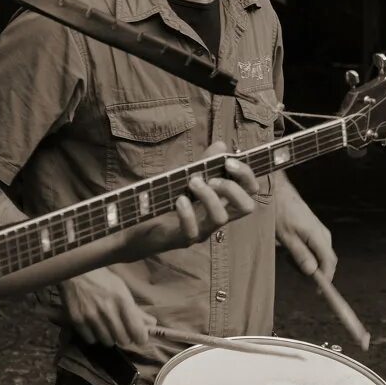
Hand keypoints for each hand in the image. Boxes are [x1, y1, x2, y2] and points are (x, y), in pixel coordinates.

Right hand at [57, 268, 154, 347]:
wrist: (75, 272)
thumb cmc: (103, 280)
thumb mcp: (123, 290)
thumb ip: (136, 309)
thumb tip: (152, 323)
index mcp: (123, 301)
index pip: (137, 331)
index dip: (140, 338)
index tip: (139, 337)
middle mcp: (108, 311)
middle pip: (123, 340)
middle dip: (125, 337)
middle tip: (123, 331)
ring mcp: (91, 317)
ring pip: (107, 342)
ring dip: (110, 337)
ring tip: (107, 327)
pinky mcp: (77, 321)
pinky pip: (91, 339)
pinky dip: (94, 336)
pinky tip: (94, 326)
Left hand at [125, 141, 258, 257]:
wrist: (136, 224)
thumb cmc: (165, 199)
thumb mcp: (186, 176)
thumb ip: (205, 163)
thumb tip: (221, 145)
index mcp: (222, 201)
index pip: (250, 191)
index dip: (246, 176)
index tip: (229, 162)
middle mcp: (216, 216)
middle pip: (246, 207)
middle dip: (233, 188)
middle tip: (213, 179)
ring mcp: (202, 230)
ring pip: (220, 218)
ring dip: (209, 196)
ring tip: (193, 182)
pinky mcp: (183, 239)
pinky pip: (192, 230)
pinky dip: (188, 213)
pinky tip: (179, 200)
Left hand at [275, 179, 336, 281]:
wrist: (277, 191)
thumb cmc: (279, 213)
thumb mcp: (285, 236)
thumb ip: (300, 254)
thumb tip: (312, 272)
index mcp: (318, 236)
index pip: (329, 263)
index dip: (325, 279)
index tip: (318, 291)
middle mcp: (323, 234)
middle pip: (327, 260)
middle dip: (316, 272)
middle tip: (297, 272)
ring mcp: (320, 231)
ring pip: (321, 255)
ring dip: (309, 262)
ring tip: (289, 257)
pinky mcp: (314, 229)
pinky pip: (315, 248)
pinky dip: (307, 254)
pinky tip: (291, 250)